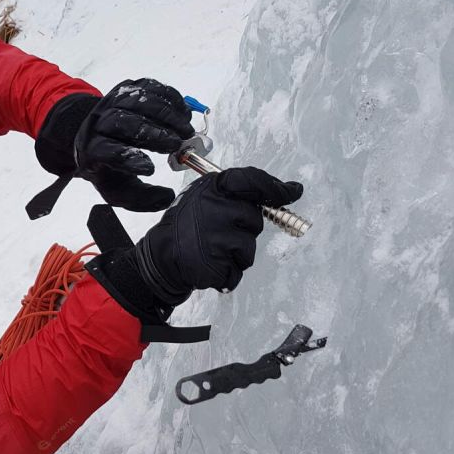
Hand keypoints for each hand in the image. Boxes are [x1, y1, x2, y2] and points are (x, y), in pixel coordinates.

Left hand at [36, 80, 194, 211]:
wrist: (94, 133)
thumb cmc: (110, 165)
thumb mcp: (119, 189)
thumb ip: (143, 199)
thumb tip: (168, 197)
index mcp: (93, 151)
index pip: (106, 152)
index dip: (128, 159)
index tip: (151, 169)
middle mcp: (99, 123)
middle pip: (123, 122)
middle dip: (153, 133)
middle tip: (177, 144)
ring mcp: (112, 101)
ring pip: (138, 100)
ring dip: (167, 114)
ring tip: (186, 130)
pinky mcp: (126, 88)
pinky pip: (149, 86)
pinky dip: (170, 98)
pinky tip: (183, 113)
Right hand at [86, 167, 303, 318]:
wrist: (160, 258)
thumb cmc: (186, 227)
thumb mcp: (204, 198)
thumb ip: (235, 195)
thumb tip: (281, 193)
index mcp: (212, 188)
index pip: (252, 181)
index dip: (276, 187)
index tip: (293, 191)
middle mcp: (214, 208)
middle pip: (254, 219)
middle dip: (244, 230)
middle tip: (219, 233)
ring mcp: (215, 236)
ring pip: (248, 248)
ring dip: (236, 254)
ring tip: (213, 250)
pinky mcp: (215, 263)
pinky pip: (238, 270)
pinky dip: (228, 272)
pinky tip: (211, 264)